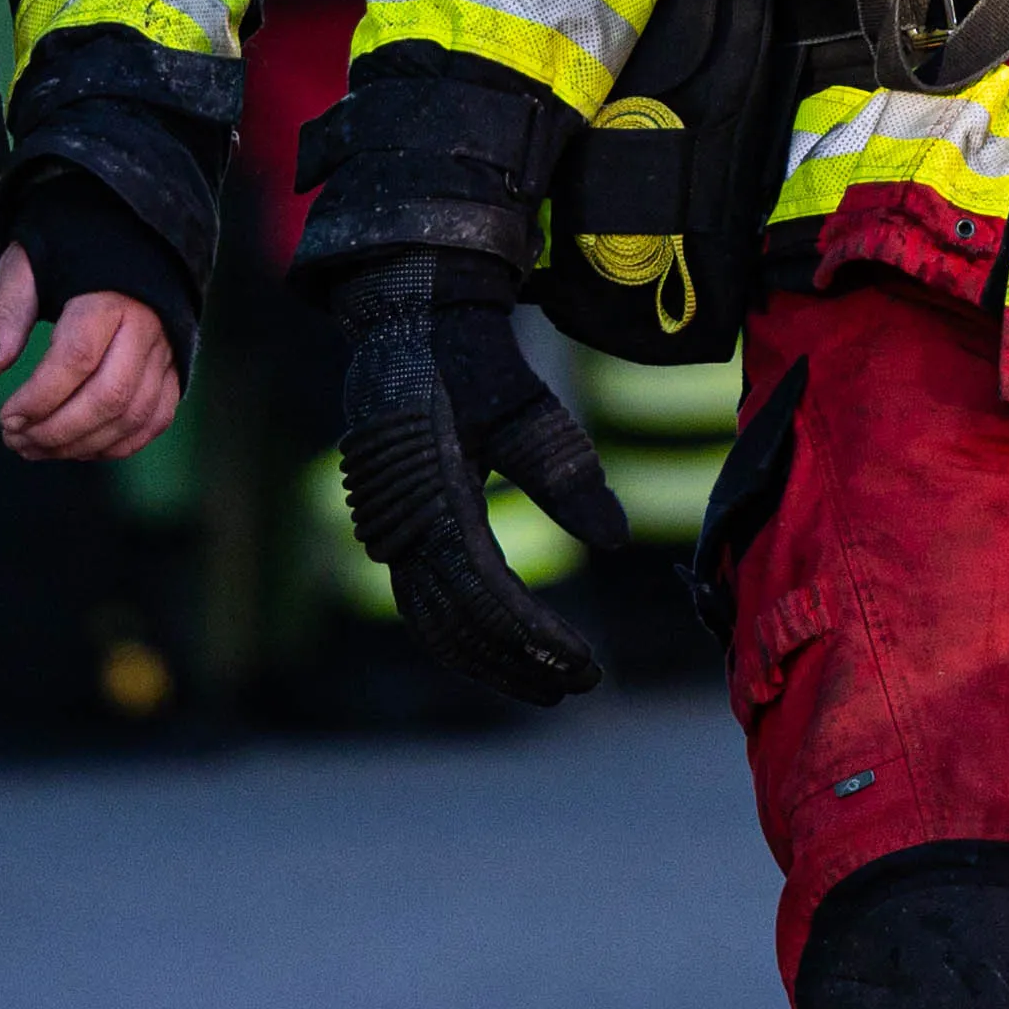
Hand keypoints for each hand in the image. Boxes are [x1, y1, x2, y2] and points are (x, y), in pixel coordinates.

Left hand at [0, 243, 182, 462]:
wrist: (129, 237)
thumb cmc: (70, 250)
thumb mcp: (28, 266)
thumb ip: (6, 314)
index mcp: (108, 297)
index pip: (76, 359)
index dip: (40, 397)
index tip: (6, 418)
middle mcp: (146, 327)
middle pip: (109, 397)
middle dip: (57, 431)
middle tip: (17, 440)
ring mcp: (165, 352)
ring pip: (132, 416)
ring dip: (81, 445)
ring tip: (37, 447)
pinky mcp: (174, 370)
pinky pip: (153, 421)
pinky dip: (116, 445)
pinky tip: (77, 447)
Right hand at [325, 255, 628, 702]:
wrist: (406, 322)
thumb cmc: (470, 362)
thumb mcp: (528, 410)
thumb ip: (568, 477)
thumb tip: (619, 543)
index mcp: (436, 497)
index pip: (488, 595)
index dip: (536, 640)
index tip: (586, 666)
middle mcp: (403, 525)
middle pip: (457, 625)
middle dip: (517, 664)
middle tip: (578, 686)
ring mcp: (389, 531)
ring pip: (435, 623)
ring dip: (490, 659)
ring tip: (549, 684)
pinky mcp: (393, 529)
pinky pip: (423, 601)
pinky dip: (464, 634)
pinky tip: (506, 646)